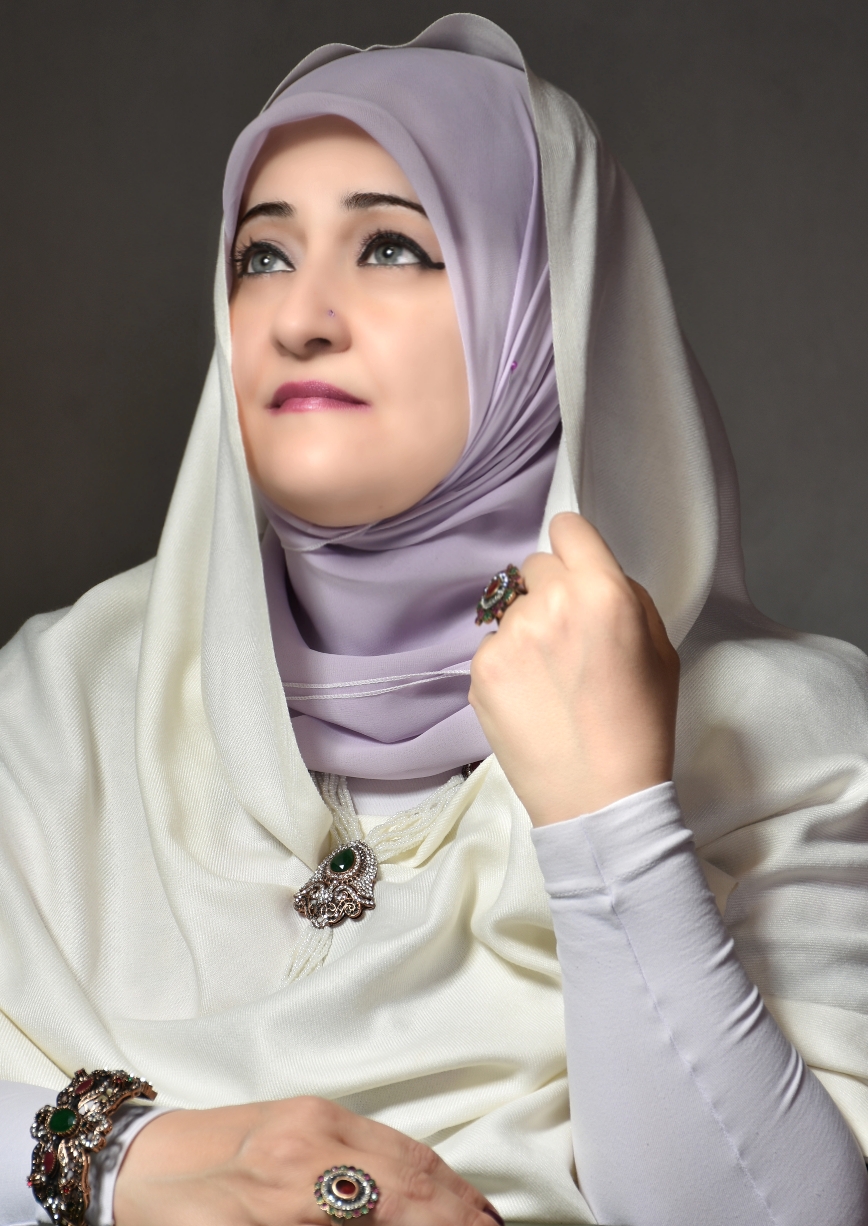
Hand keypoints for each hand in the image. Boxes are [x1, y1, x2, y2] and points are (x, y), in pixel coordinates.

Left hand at [114, 1096, 498, 1225]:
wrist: (133, 1161)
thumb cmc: (174, 1220)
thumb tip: (390, 1223)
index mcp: (287, 1194)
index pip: (397, 1206)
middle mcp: (310, 1146)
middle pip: (412, 1181)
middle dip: (462, 1215)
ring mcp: (314, 1119)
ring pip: (407, 1155)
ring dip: (454, 1192)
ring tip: (485, 1223)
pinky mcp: (312, 1107)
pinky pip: (385, 1137)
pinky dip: (425, 1166)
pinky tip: (441, 1189)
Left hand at [469, 512, 678, 824]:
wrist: (599, 798)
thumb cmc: (641, 725)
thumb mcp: (661, 650)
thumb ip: (627, 598)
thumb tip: (593, 575)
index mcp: (602, 591)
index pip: (566, 528)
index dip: (574, 549)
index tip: (576, 571)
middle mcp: (550, 603)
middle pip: (535, 566)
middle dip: (551, 592)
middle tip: (568, 639)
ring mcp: (509, 637)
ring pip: (511, 609)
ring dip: (527, 631)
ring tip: (550, 680)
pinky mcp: (480, 669)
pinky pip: (492, 647)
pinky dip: (507, 666)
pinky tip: (531, 700)